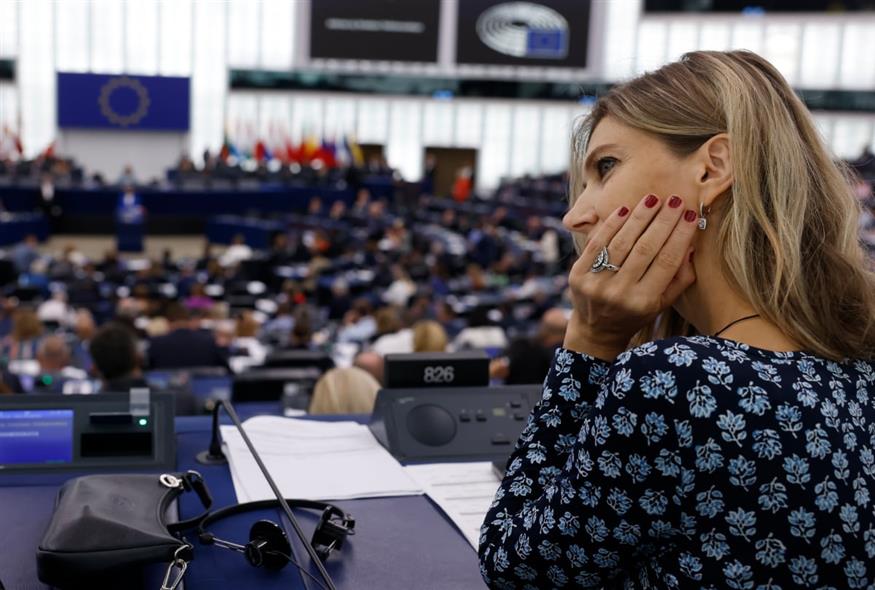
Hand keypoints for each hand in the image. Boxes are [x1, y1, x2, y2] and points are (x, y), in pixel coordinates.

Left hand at [564, 193, 697, 358]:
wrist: (596, 329)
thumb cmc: (635, 313)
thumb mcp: (662, 303)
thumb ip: (680, 278)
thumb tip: (691, 244)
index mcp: (644, 301)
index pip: (666, 262)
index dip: (680, 237)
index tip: (691, 215)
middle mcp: (620, 293)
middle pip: (645, 249)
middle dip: (663, 221)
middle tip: (676, 200)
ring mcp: (596, 283)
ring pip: (621, 243)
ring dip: (639, 217)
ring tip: (653, 199)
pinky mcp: (578, 275)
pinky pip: (597, 244)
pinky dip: (611, 225)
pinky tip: (625, 209)